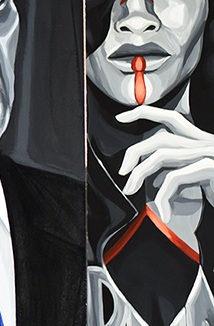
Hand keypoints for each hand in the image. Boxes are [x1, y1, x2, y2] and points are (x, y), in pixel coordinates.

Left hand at [116, 105, 213, 221]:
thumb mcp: (199, 178)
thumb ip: (179, 169)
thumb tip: (151, 177)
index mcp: (201, 141)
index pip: (171, 118)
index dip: (145, 113)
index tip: (121, 118)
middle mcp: (205, 143)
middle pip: (159, 138)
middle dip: (134, 153)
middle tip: (122, 173)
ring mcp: (209, 154)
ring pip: (161, 155)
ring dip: (139, 174)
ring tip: (131, 190)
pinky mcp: (211, 168)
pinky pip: (175, 179)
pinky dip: (163, 197)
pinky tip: (164, 212)